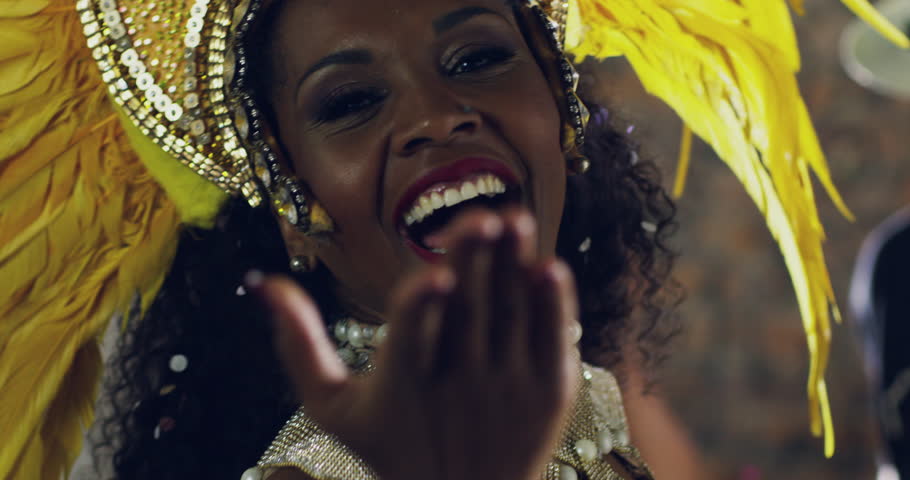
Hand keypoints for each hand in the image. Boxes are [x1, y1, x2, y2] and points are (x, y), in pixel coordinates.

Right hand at [254, 209, 579, 479]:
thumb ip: (298, 345)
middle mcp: (457, 385)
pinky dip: (554, 306)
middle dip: (474, 262)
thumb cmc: (390, 446)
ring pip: (510, 316)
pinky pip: (551, 341)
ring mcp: (506, 389)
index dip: (420, 308)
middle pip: (466, 313)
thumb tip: (266, 281)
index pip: (410, 339)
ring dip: (514, 266)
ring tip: (516, 220)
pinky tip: (549, 269)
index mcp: (402, 385)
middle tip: (483, 215)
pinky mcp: (547, 394)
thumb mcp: (332, 406)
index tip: (432, 277)